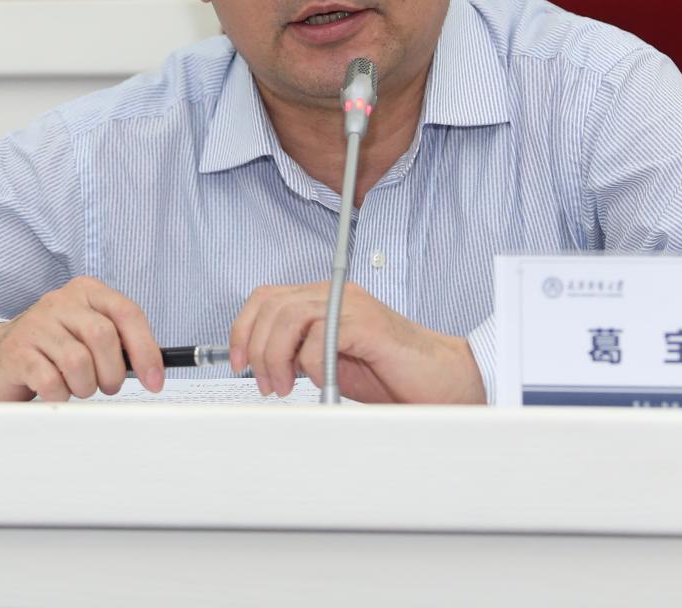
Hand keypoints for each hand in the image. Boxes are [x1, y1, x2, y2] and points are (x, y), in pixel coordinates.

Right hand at [0, 276, 164, 401]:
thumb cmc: (55, 347)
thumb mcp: (88, 333)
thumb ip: (120, 341)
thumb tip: (154, 368)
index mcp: (86, 291)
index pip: (127, 313)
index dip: (146, 350)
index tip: (155, 380)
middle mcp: (61, 301)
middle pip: (103, 337)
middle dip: (112, 373)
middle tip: (107, 385)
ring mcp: (36, 324)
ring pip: (78, 362)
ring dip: (86, 386)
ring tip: (78, 386)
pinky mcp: (17, 351)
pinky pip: (52, 382)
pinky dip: (61, 395)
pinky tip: (56, 390)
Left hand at [227, 282, 484, 403]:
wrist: (444, 381)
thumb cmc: (394, 374)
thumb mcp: (333, 363)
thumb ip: (300, 355)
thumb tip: (263, 365)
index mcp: (326, 299)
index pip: (268, 297)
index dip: (243, 327)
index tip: (237, 361)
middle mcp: (337, 295)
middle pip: (271, 304)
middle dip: (254, 347)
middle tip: (263, 382)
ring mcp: (352, 306)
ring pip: (289, 317)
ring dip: (275, 357)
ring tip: (282, 386)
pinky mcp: (368, 325)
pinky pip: (319, 339)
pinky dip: (310, 366)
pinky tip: (322, 382)